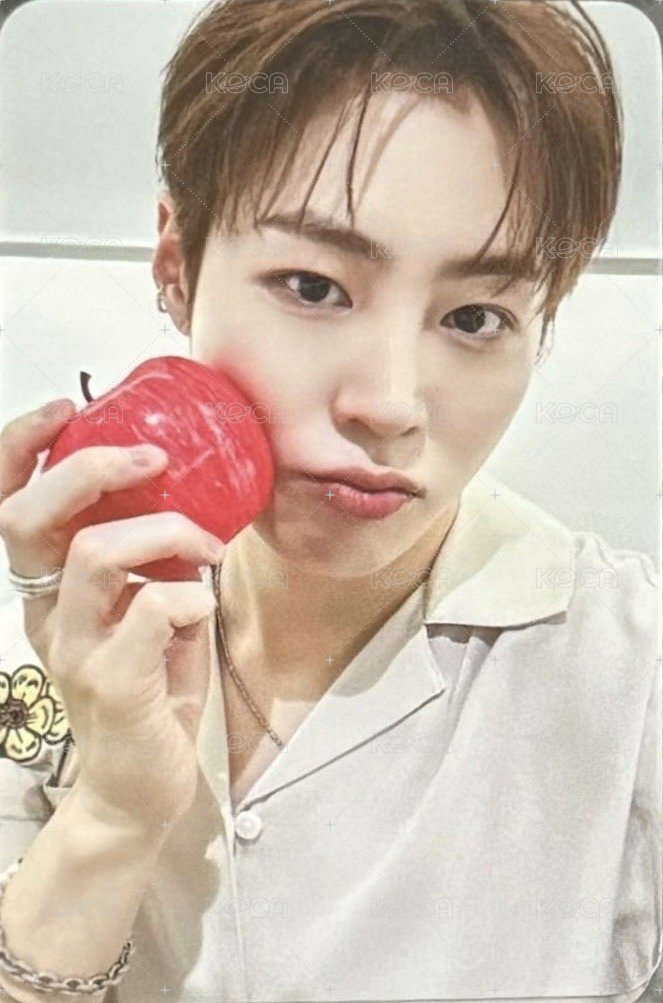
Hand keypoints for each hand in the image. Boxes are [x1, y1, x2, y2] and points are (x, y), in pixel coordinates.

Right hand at [0, 399, 225, 831]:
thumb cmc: (148, 690)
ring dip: (162, 531)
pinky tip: (201, 605)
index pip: (13, 504)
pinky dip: (187, 594)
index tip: (67, 410)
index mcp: (51, 588)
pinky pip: (149, 612)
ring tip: (202, 545)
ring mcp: (74, 649)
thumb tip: (196, 499)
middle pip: (32, 518)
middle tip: (153, 460)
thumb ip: (154, 560)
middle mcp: (49, 612)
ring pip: (94, 554)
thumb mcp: (146, 609)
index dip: (26, 449)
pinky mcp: (112, 683)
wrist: (138, 788)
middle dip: (92, 470)